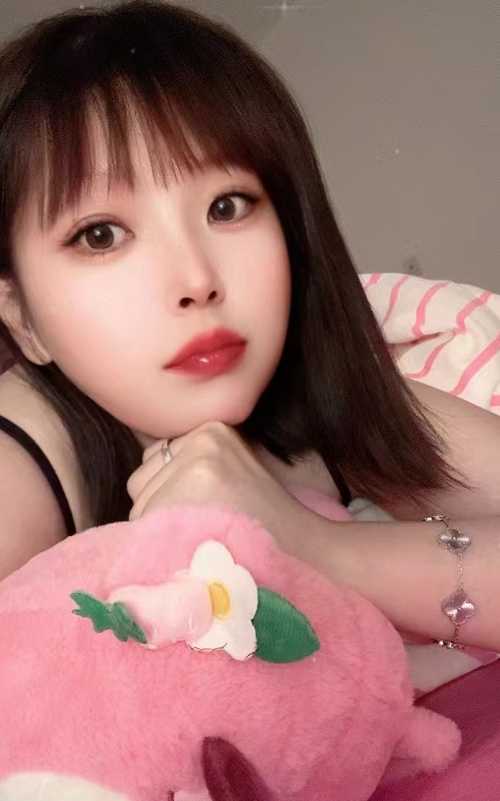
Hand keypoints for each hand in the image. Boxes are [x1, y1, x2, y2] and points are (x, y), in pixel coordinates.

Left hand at [126, 421, 307, 545]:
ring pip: (140, 505)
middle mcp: (200, 439)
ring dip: (159, 529)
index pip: (156, 462)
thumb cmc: (262, 524)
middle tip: (203, 529)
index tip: (205, 514)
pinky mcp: (191, 493)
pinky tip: (197, 547)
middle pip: (142, 481)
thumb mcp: (231, 473)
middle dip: (161, 510)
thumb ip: (188, 468)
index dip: (172, 497)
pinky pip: (146, 526)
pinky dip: (162, 545)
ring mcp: (195, 464)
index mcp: (211, 430)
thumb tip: (138, 485)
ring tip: (203, 537)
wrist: (304, 551)